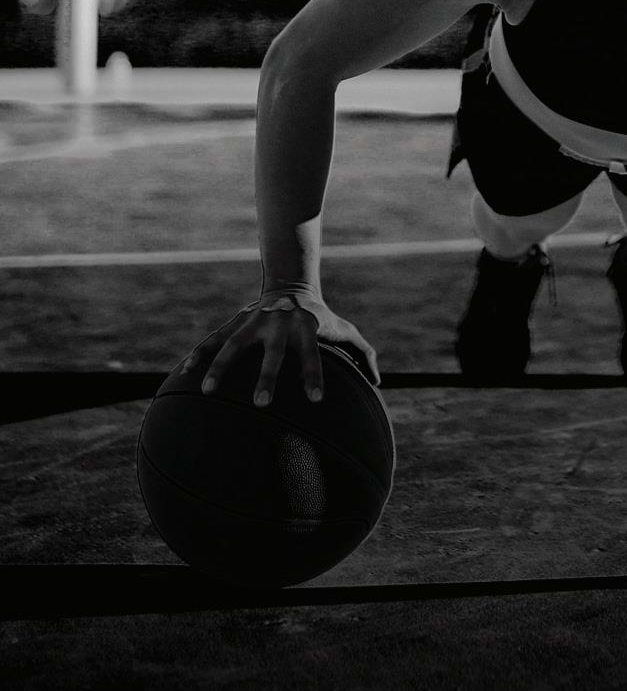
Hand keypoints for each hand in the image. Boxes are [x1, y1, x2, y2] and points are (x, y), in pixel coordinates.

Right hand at [180, 289, 378, 407]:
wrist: (289, 286)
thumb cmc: (322, 317)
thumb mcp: (343, 329)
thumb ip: (363, 353)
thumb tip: (378, 382)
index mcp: (306, 329)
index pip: (312, 355)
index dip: (315, 376)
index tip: (317, 400)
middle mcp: (279, 325)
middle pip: (272, 353)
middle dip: (266, 376)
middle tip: (261, 403)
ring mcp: (254, 323)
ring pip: (234, 345)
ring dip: (221, 367)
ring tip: (209, 391)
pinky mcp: (235, 323)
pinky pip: (214, 339)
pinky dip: (199, 354)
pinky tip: (184, 373)